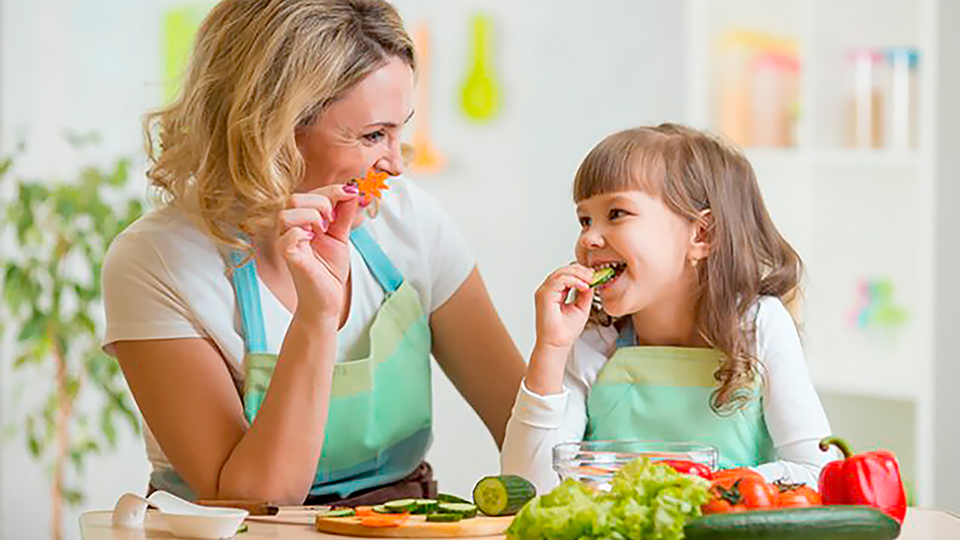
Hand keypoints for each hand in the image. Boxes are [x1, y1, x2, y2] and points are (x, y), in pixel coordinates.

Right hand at [279, 184, 359, 321]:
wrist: (328, 299)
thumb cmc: (329, 270)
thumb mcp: (341, 237)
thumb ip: (344, 215)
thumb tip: (353, 191)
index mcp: (302, 221)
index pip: (310, 193)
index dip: (332, 190)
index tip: (353, 193)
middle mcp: (290, 229)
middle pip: (294, 198)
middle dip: (321, 202)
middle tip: (333, 220)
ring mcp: (286, 242)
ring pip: (286, 212)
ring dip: (311, 215)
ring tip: (324, 230)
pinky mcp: (288, 257)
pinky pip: (288, 236)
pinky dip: (302, 233)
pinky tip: (313, 239)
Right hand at [534, 263, 593, 350]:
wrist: (557, 345)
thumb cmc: (565, 331)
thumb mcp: (581, 307)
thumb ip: (585, 294)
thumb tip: (591, 281)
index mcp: (555, 292)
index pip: (566, 274)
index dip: (581, 272)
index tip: (594, 276)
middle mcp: (547, 290)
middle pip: (563, 270)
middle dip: (581, 270)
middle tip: (594, 276)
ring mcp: (544, 292)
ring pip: (561, 272)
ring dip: (578, 274)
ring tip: (590, 280)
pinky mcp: (544, 296)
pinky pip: (559, 280)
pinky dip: (574, 280)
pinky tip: (584, 286)